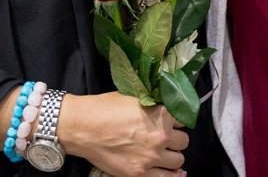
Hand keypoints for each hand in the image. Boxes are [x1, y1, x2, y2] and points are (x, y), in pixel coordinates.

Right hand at [62, 92, 188, 176]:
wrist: (83, 127)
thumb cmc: (106, 108)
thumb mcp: (135, 98)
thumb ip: (155, 105)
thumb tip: (166, 110)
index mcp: (162, 115)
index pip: (184, 119)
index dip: (176, 121)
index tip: (170, 122)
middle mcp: (161, 136)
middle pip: (183, 141)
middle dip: (175, 138)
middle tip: (165, 137)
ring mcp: (151, 157)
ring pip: (178, 160)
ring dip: (172, 156)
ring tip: (163, 153)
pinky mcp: (140, 174)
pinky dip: (173, 175)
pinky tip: (175, 173)